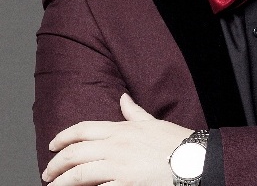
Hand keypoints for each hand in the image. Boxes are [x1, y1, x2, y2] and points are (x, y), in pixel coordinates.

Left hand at [42, 93, 192, 184]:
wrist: (192, 159)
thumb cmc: (174, 141)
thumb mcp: (152, 122)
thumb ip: (134, 112)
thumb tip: (122, 97)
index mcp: (122, 129)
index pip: (84, 129)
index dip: (64, 137)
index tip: (52, 145)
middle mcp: (117, 145)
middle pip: (76, 152)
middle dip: (56, 164)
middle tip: (47, 173)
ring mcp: (120, 165)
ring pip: (79, 174)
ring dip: (61, 183)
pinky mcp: (126, 184)